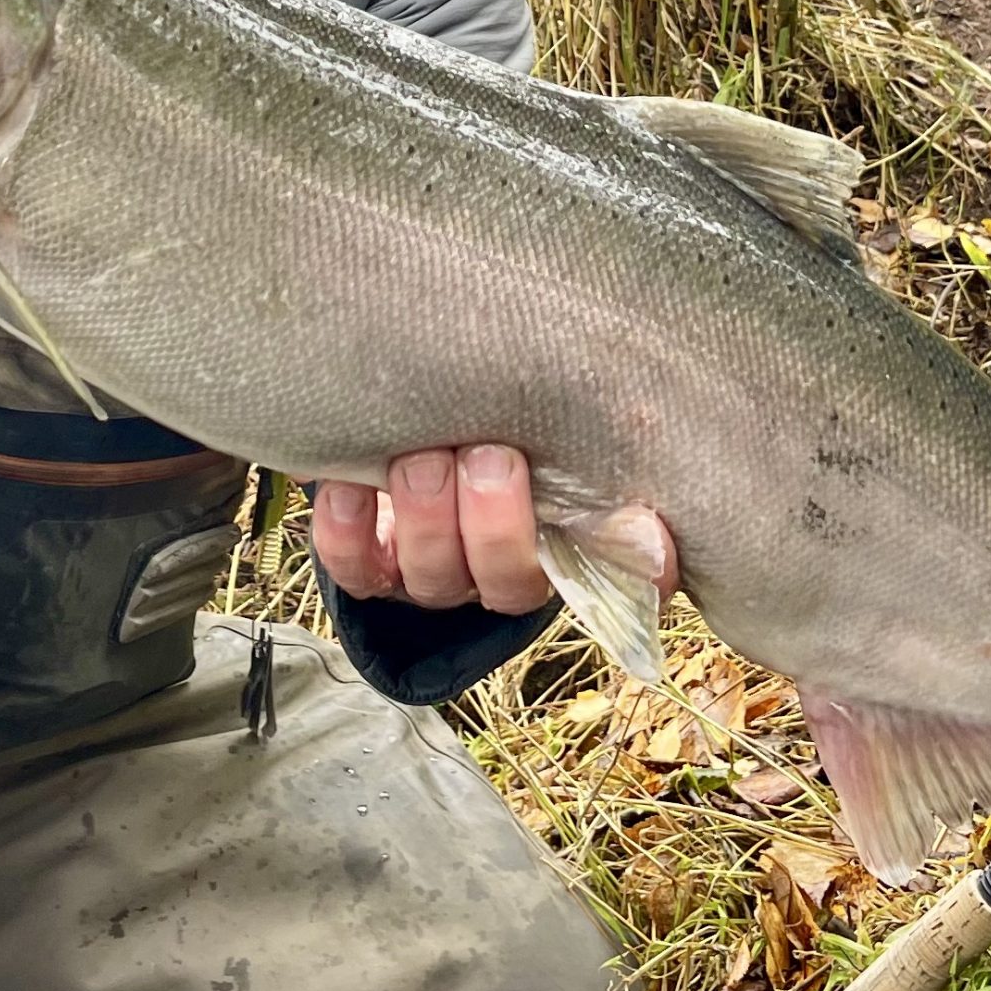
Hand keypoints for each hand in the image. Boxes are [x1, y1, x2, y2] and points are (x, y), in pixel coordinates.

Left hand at [312, 447, 677, 615]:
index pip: (628, 578)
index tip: (646, 531)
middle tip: (489, 457)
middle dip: (497, 523)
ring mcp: (433, 573)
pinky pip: (355, 571)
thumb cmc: (494, 409)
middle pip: (510, 581)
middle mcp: (501, 570)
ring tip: (421, 459)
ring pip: (434, 578)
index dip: (640, 568)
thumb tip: (645, 427)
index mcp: (569, 539)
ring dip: (427, 518)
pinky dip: (346, 528)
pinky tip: (344, 483)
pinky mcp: (370, 567)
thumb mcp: (545, 411)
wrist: (411, 411)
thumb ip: (583, 423)